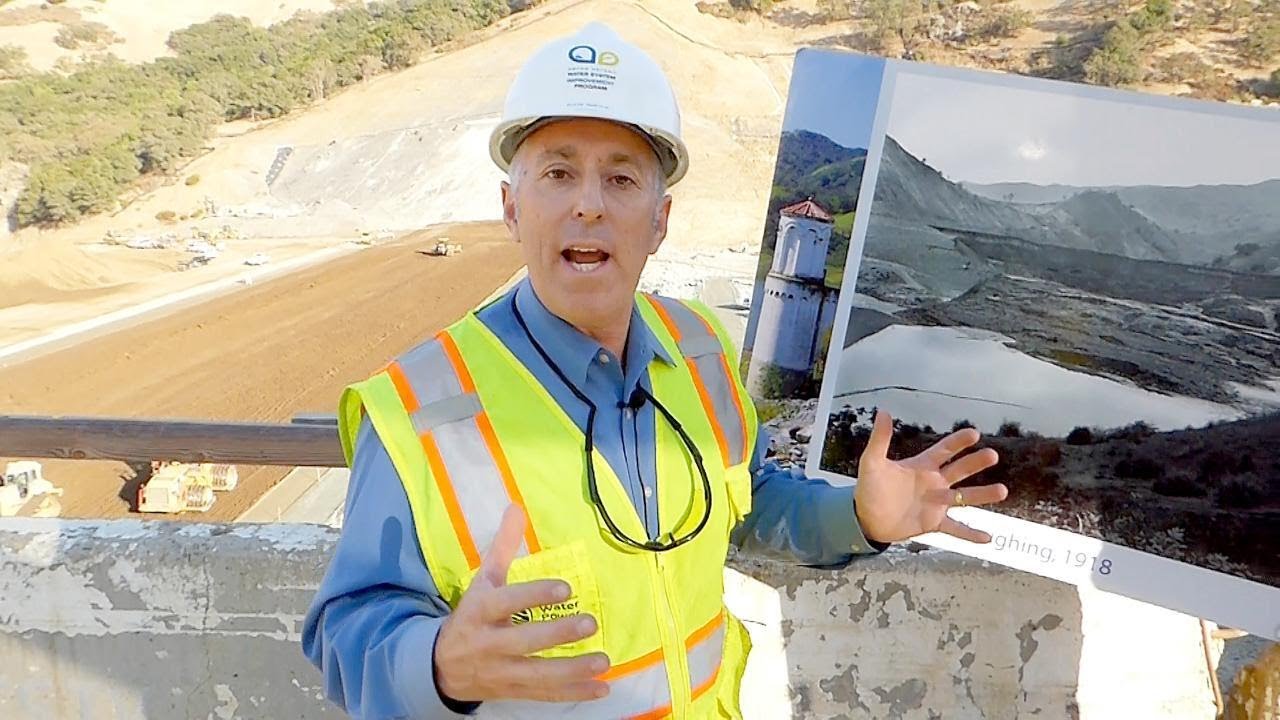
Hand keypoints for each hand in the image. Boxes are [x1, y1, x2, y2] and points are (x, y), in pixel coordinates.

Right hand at [434, 505, 609, 702]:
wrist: (441, 666)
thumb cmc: (472, 615)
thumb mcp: (482, 580)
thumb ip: (502, 546)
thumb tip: (516, 507)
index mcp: (481, 611)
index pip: (507, 603)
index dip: (534, 596)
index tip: (565, 588)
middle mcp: (489, 644)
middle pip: (524, 641)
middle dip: (558, 634)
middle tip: (591, 623)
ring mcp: (501, 671)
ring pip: (537, 675)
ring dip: (572, 671)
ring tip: (603, 661)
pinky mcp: (513, 692)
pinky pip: (544, 696)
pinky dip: (573, 694)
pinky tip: (600, 689)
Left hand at [854, 410, 1006, 543]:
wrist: (865, 517)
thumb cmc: (869, 488)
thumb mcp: (872, 462)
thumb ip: (880, 439)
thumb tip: (884, 412)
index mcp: (922, 466)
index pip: (944, 450)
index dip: (958, 442)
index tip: (974, 433)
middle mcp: (934, 483)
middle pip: (959, 470)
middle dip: (975, 463)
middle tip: (992, 455)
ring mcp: (936, 503)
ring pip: (964, 498)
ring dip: (983, 495)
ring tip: (1003, 491)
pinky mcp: (933, 523)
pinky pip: (956, 528)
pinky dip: (970, 534)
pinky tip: (987, 538)